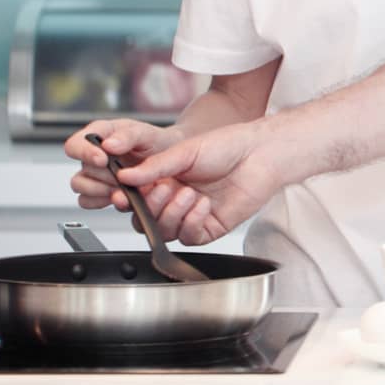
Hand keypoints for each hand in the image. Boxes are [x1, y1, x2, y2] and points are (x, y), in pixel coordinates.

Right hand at [64, 118, 183, 221]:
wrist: (171, 158)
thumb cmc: (156, 141)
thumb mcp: (146, 133)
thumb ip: (128, 136)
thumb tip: (108, 145)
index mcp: (99, 135)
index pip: (75, 144)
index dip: (84, 153)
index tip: (103, 160)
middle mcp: (93, 156)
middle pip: (80, 173)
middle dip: (102, 178)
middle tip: (121, 177)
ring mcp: (96, 176)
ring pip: (81, 189)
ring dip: (101, 191)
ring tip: (123, 188)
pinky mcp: (102, 193)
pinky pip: (88, 202)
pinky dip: (102, 202)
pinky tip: (120, 196)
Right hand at [114, 119, 285, 245]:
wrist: (260, 153)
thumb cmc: (226, 146)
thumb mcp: (185, 151)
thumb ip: (155, 166)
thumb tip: (125, 176)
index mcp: (164, 180)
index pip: (136, 198)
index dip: (128, 200)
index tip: (123, 195)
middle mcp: (175, 200)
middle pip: (146, 220)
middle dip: (151, 207)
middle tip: (164, 189)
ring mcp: (191, 216)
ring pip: (165, 232)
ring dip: (172, 214)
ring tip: (187, 193)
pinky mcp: (210, 228)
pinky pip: (190, 237)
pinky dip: (191, 222)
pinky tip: (203, 204)